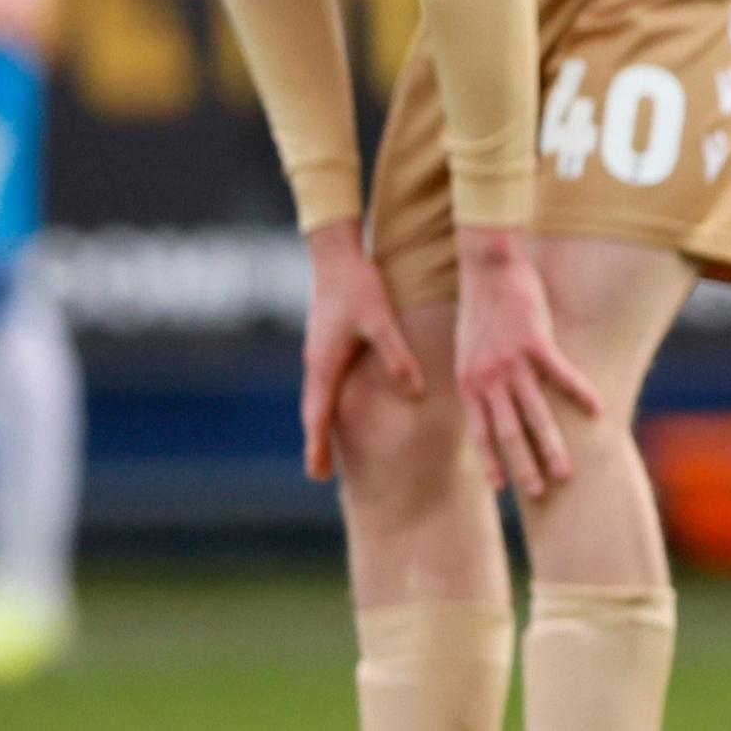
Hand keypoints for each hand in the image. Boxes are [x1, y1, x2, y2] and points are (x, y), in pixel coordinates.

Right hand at [300, 223, 426, 481]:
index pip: (319, 415)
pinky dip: (327, 403)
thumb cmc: (359, 286)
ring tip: (327, 450)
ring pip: (319, 397)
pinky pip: (326, 382)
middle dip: (317, 441)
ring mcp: (320, 354)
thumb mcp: (381, 321)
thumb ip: (397, 357)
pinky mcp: (327, 344)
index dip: (317, 445)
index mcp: (325, 363)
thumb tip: (414, 393)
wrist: (336, 255)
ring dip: (321, 424)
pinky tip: (337, 408)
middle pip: (315, 411)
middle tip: (319, 474)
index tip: (317, 475)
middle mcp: (317, 363)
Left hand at [455, 226, 601, 498]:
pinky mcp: (535, 343)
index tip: (502, 488)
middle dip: (524, 466)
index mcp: (469, 382)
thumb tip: (490, 398)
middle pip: (508, 432)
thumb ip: (480, 376)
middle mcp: (487, 378)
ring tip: (566, 470)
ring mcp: (511, 362)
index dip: (492, 461)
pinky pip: (561, 376)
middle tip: (539, 493)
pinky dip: (579, 395)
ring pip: (534, 414)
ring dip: (550, 446)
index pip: (480, 432)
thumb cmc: (480, 306)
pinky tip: (596, 411)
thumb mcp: (468, 349)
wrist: (487, 267)